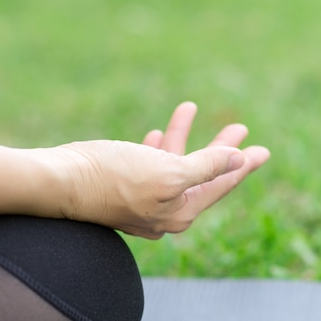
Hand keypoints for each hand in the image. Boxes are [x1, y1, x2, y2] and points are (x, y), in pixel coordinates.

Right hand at [45, 102, 269, 238]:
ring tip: (191, 109)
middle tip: (240, 129)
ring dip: (184, 138)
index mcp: (181, 211)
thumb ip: (206, 167)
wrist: (59, 182)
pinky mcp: (124, 188)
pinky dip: (156, 147)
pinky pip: (148, 165)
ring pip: (173, 165)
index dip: (242, 166)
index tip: (261, 151)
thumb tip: (237, 160)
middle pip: (201, 175)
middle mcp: (165, 211)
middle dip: (220, 150)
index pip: (221, 185)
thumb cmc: (113, 177)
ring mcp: (144, 200)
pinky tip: (155, 134)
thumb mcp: (168, 172)